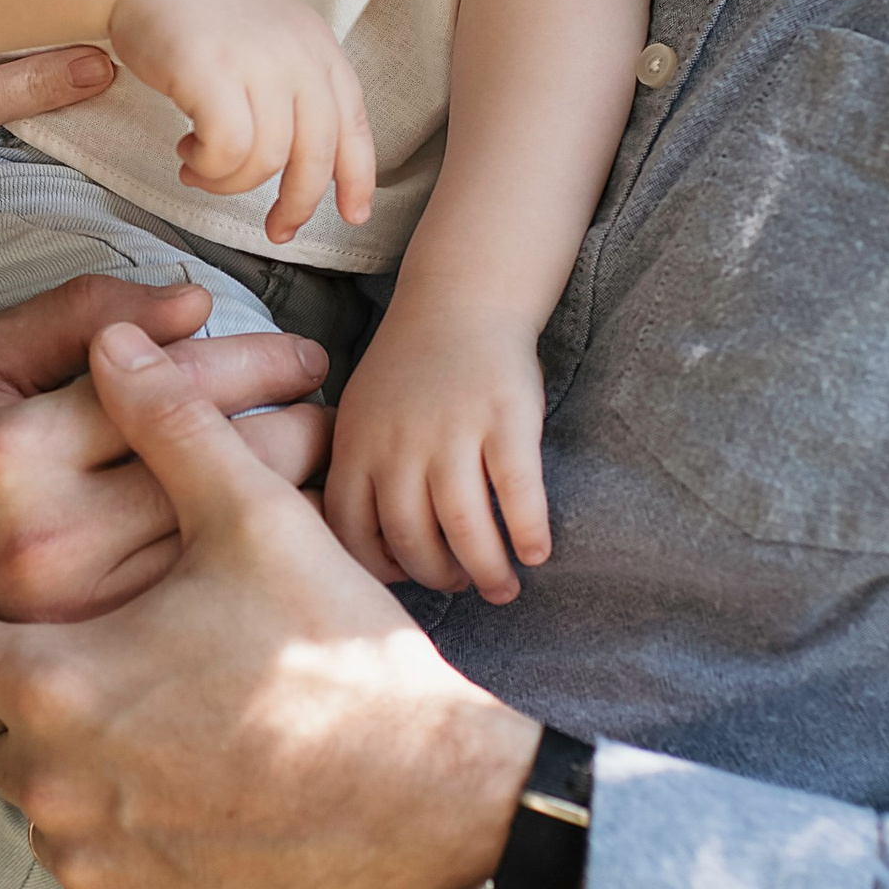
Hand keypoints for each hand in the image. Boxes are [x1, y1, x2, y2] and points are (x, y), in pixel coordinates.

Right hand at [0, 277, 332, 731]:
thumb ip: (75, 314)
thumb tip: (192, 302)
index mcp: (15, 449)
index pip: (171, 386)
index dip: (258, 363)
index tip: (304, 360)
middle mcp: (52, 535)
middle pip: (222, 467)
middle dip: (301, 426)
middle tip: (328, 412)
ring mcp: (84, 611)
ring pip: (236, 541)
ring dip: (299, 497)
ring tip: (323, 465)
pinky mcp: (108, 664)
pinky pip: (224, 602)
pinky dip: (271, 565)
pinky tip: (294, 538)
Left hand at [0, 316, 537, 888]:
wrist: (435, 818)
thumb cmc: (346, 666)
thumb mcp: (260, 525)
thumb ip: (172, 427)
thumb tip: (119, 344)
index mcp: (54, 680)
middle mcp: (49, 784)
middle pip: (14, 714)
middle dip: (59, 681)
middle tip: (146, 664)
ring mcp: (88, 867)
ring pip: (58, 793)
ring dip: (99, 760)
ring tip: (198, 728)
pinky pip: (105, 867)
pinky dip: (138, 833)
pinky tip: (215, 799)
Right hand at [104, 0, 376, 243]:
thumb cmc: (201, 12)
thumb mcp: (269, 42)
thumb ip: (295, 90)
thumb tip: (304, 164)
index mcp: (319, 48)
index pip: (354, 125)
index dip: (358, 178)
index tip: (353, 216)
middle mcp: (297, 54)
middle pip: (317, 156)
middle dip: (297, 204)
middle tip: (274, 229)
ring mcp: (256, 61)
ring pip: (266, 161)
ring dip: (230, 182)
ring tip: (199, 166)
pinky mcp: (211, 71)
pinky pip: (227, 150)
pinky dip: (208, 167)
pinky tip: (187, 151)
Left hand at [327, 298, 549, 604]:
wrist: (461, 299)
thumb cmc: (412, 370)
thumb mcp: (361, 415)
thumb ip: (361, 473)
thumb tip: (378, 555)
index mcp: (357, 444)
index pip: (351, 531)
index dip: (378, 569)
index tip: (406, 580)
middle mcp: (399, 442)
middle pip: (410, 538)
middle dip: (438, 577)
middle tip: (462, 587)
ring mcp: (453, 430)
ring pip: (464, 526)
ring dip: (486, 569)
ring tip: (502, 588)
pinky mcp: (506, 418)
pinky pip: (517, 492)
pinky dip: (528, 531)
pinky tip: (537, 552)